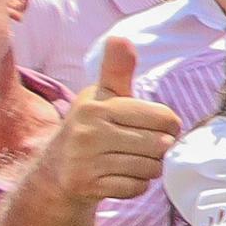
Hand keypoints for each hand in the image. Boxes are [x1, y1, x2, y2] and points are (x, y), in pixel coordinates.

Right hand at [38, 34, 184, 202]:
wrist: (57, 171)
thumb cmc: (93, 127)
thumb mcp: (104, 96)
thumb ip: (117, 70)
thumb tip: (120, 37)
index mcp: (97, 104)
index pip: (165, 118)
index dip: (168, 125)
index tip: (152, 126)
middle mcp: (88, 130)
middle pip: (161, 145)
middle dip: (158, 149)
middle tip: (138, 147)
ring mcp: (85, 159)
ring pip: (151, 168)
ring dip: (147, 169)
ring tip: (127, 161)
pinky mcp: (87, 185)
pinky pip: (136, 188)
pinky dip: (134, 186)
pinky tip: (117, 177)